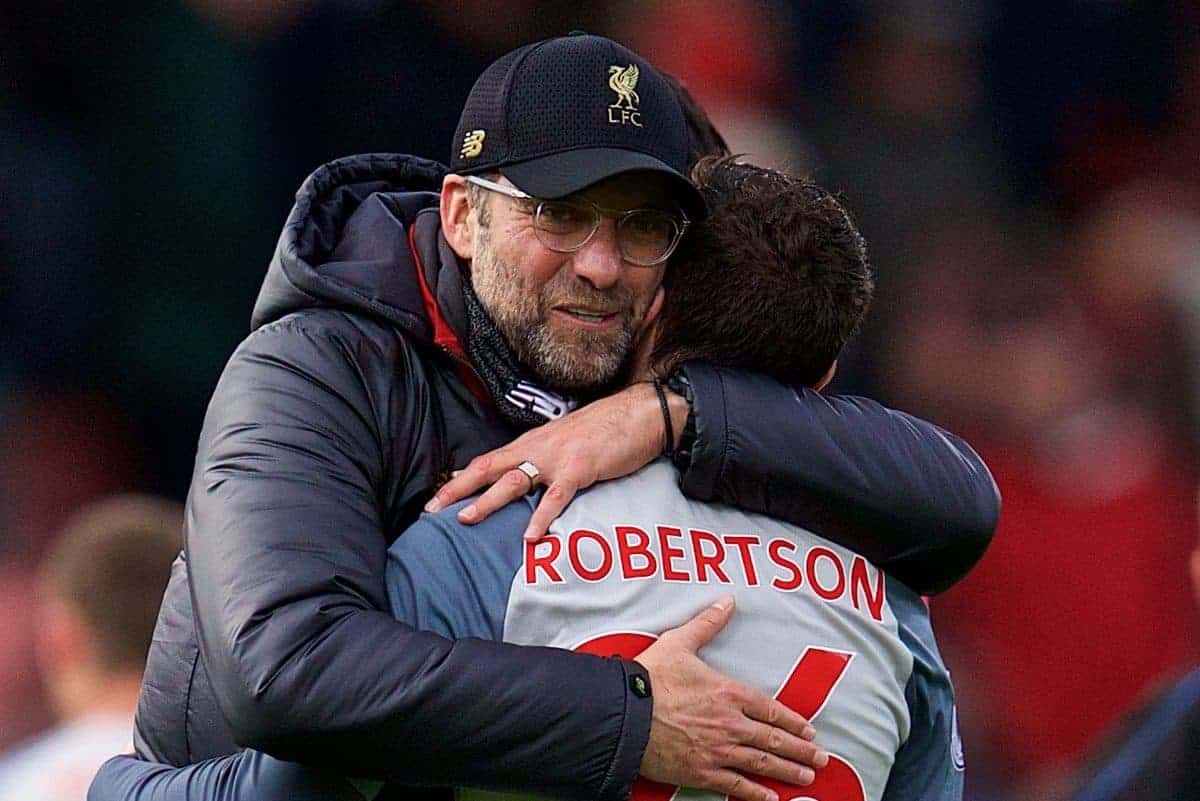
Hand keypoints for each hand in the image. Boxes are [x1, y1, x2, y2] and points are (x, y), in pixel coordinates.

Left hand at [425, 382, 686, 539]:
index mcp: (531, 443)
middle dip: (458, 489)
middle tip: (432, 510)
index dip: (460, 480)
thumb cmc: (604, 431)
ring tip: (466, 520)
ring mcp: (557, 458)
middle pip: (488, 468)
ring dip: (488, 501)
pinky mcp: (580, 468)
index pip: (487, 461)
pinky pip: (557, 495)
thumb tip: (527, 485)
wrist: (639, 414)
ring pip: (514, 480)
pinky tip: (530, 535)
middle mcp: (537, 448)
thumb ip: (544, 462)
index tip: (437, 498)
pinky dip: (542, 515)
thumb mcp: (564, 443)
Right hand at [636, 597, 828, 800]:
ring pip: (762, 763)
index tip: (809, 729)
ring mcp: (718, 750)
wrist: (624, 714)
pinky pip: (736, 785)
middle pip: (774, 739)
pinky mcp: (702, 772)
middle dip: (801, 749)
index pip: (770, 709)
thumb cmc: (650, 678)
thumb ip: (707, 624)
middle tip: (819, 757)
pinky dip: (756, 794)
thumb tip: (726, 602)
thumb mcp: (679, 643)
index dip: (793, 720)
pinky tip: (771, 798)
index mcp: (728, 692)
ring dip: (787, 770)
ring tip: (806, 775)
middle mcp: (730, 724)